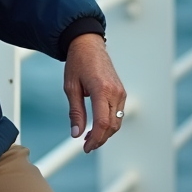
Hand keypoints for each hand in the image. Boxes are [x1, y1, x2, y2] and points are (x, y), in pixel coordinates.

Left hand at [63, 33, 125, 152]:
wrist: (88, 44)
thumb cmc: (77, 63)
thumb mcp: (70, 87)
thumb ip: (75, 112)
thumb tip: (77, 134)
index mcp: (101, 89)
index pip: (102, 122)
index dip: (95, 139)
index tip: (85, 147)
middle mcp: (115, 91)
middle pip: (112, 125)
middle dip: (100, 139)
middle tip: (86, 146)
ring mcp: (120, 91)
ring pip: (117, 121)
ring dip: (105, 133)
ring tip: (90, 138)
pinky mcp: (121, 91)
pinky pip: (118, 113)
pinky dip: (109, 123)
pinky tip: (97, 126)